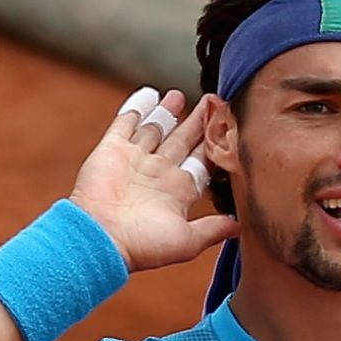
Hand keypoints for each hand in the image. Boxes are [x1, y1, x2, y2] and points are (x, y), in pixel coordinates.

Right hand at [68, 88, 237, 273]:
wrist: (100, 239)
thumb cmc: (143, 245)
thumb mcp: (187, 241)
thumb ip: (212, 229)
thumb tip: (240, 225)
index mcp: (177, 192)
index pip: (202, 162)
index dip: (214, 145)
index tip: (228, 126)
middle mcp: (157, 173)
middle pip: (182, 141)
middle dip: (196, 122)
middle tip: (212, 101)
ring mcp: (134, 160)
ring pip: (155, 129)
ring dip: (167, 112)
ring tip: (179, 96)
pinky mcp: (112, 149)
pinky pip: (125, 123)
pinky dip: (137, 108)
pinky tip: (150, 94)